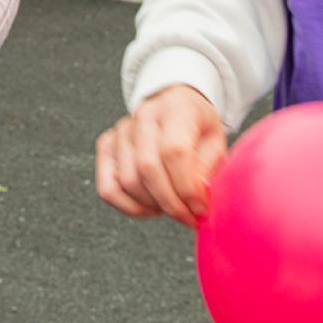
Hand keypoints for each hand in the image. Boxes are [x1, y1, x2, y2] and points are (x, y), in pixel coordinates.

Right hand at [94, 84, 224, 227]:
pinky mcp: (106, 145)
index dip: (187, 187)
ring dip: (152, 206)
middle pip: (148, 168)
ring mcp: (121, 130)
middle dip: (171, 203)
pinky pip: (108, 187)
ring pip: (128, 181)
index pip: (174, 151)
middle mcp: (144, 116)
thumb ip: (209, 169)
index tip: (200, 208)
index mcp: (176, 109)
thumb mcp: (215, 141)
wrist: (175, 106)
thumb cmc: (196, 126)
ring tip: (171, 207)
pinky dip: (128, 207)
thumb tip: (197, 198)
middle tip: (188, 216)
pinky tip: (149, 206)